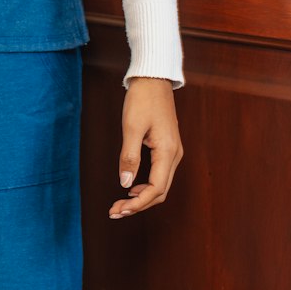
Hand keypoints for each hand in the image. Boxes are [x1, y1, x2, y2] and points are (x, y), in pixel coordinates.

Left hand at [110, 77, 183, 218]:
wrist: (153, 78)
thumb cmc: (142, 99)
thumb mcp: (132, 128)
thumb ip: (129, 157)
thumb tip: (125, 184)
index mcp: (168, 152)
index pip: (156, 189)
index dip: (137, 204)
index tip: (118, 209)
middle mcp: (174, 155)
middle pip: (160, 192)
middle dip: (138, 205)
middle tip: (115, 211)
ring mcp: (172, 152)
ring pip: (160, 185)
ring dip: (142, 198)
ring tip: (121, 203)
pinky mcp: (167, 148)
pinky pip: (160, 175)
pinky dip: (146, 186)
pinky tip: (131, 188)